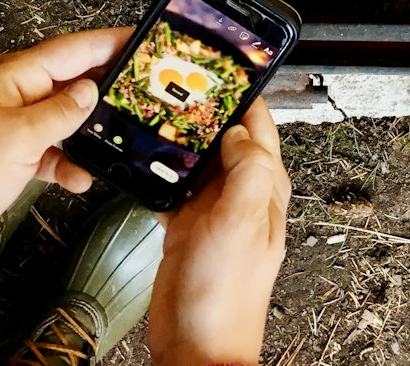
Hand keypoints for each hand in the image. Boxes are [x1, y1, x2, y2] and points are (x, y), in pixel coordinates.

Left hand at [0, 27, 130, 286]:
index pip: (72, 49)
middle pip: (70, 80)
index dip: (108, 41)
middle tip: (144, 90)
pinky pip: (48, 151)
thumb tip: (91, 90)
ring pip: (63, 118)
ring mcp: (10, 127)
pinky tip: (83, 179)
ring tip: (124, 136)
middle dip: (105, 85)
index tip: (142, 38)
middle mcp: (14, 95)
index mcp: (13, 76)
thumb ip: (61, 112)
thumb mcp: (19, 138)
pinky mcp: (7, 159)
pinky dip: (66, 163)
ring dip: (88, 130)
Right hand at [147, 98, 290, 365]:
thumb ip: (247, 169)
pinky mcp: (185, 228)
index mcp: (264, 187)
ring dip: (181, 141)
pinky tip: (144, 163)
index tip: (222, 70)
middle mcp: (241, 194)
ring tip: (159, 114)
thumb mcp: (244, 220)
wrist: (197, 348)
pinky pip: (174, 189)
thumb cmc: (227, 294)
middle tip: (180, 85)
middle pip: (225, 138)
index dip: (244, 96)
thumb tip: (239, 131)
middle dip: (206, 113)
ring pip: (198, 161)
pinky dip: (161, 175)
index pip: (259, 127)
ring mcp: (212, 211)